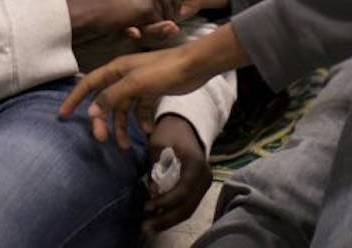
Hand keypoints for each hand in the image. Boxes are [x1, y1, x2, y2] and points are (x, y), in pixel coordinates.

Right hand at [59, 43, 213, 148]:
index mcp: (116, 70)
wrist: (195, 66)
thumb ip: (113, 96)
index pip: (88, 84)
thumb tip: (92, 111)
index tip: (63, 114)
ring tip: (124, 145)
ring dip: (122, 126)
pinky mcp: (152, 91)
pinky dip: (141, 121)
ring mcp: (138, 85)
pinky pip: (139, 110)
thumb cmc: (164, 70)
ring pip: (122, 109)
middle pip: (105, 101)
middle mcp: (124, 76)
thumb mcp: (135, 84)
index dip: (74, 98)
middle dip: (102, 121)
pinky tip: (147, 130)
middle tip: (101, 139)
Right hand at [63, 0, 186, 37]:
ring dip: (160, 21)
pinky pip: (158, 23)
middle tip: (166, 22)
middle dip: (170, 10)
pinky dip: (151, 29)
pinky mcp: (147, 7)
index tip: (166, 9)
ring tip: (148, 26)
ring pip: (165, 11)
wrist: (87, 6)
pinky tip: (138, 30)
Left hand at [144, 115, 211, 232]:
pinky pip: (189, 205)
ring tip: (150, 226)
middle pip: (187, 206)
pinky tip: (159, 218)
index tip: (147, 205)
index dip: (165, 202)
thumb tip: (152, 192)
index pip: (182, 191)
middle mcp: (205, 176)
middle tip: (145, 225)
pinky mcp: (200, 187)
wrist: (185, 125)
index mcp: (196, 164)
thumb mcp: (157, 144)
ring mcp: (205, 183)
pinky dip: (174, 214)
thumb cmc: (169, 132)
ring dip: (170, 220)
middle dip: (166, 218)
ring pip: (189, 209)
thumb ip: (155, 168)